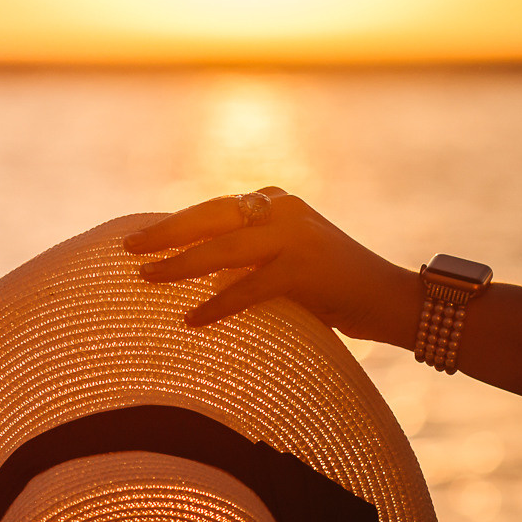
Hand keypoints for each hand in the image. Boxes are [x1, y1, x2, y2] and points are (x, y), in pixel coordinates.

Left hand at [124, 188, 422, 344]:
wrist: (393, 299)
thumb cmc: (334, 288)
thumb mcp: (287, 260)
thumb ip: (250, 256)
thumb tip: (194, 270)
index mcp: (277, 201)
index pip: (214, 208)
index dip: (176, 223)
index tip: (140, 237)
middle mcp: (284, 209)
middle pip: (211, 216)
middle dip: (166, 233)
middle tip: (128, 248)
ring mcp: (296, 236)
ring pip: (224, 248)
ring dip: (180, 264)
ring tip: (147, 277)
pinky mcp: (306, 268)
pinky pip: (249, 287)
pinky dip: (218, 304)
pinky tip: (192, 319)